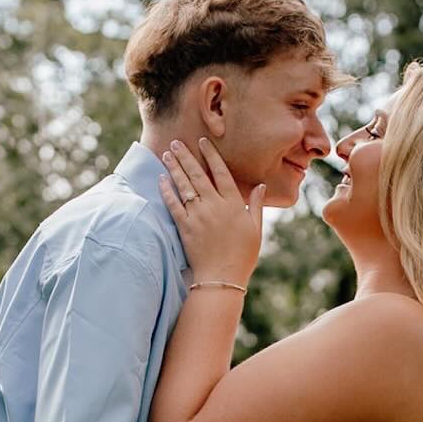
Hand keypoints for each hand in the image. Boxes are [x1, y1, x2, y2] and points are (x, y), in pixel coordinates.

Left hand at [157, 138, 264, 285]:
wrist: (222, 279)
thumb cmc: (242, 256)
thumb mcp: (255, 229)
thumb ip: (256, 205)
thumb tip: (261, 186)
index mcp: (233, 204)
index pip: (221, 172)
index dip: (211, 155)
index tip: (203, 142)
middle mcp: (214, 205)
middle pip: (198, 174)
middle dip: (186, 156)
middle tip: (177, 142)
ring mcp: (198, 215)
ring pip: (184, 185)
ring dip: (174, 167)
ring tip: (167, 154)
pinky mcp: (185, 227)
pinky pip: (173, 204)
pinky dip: (166, 190)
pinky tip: (161, 179)